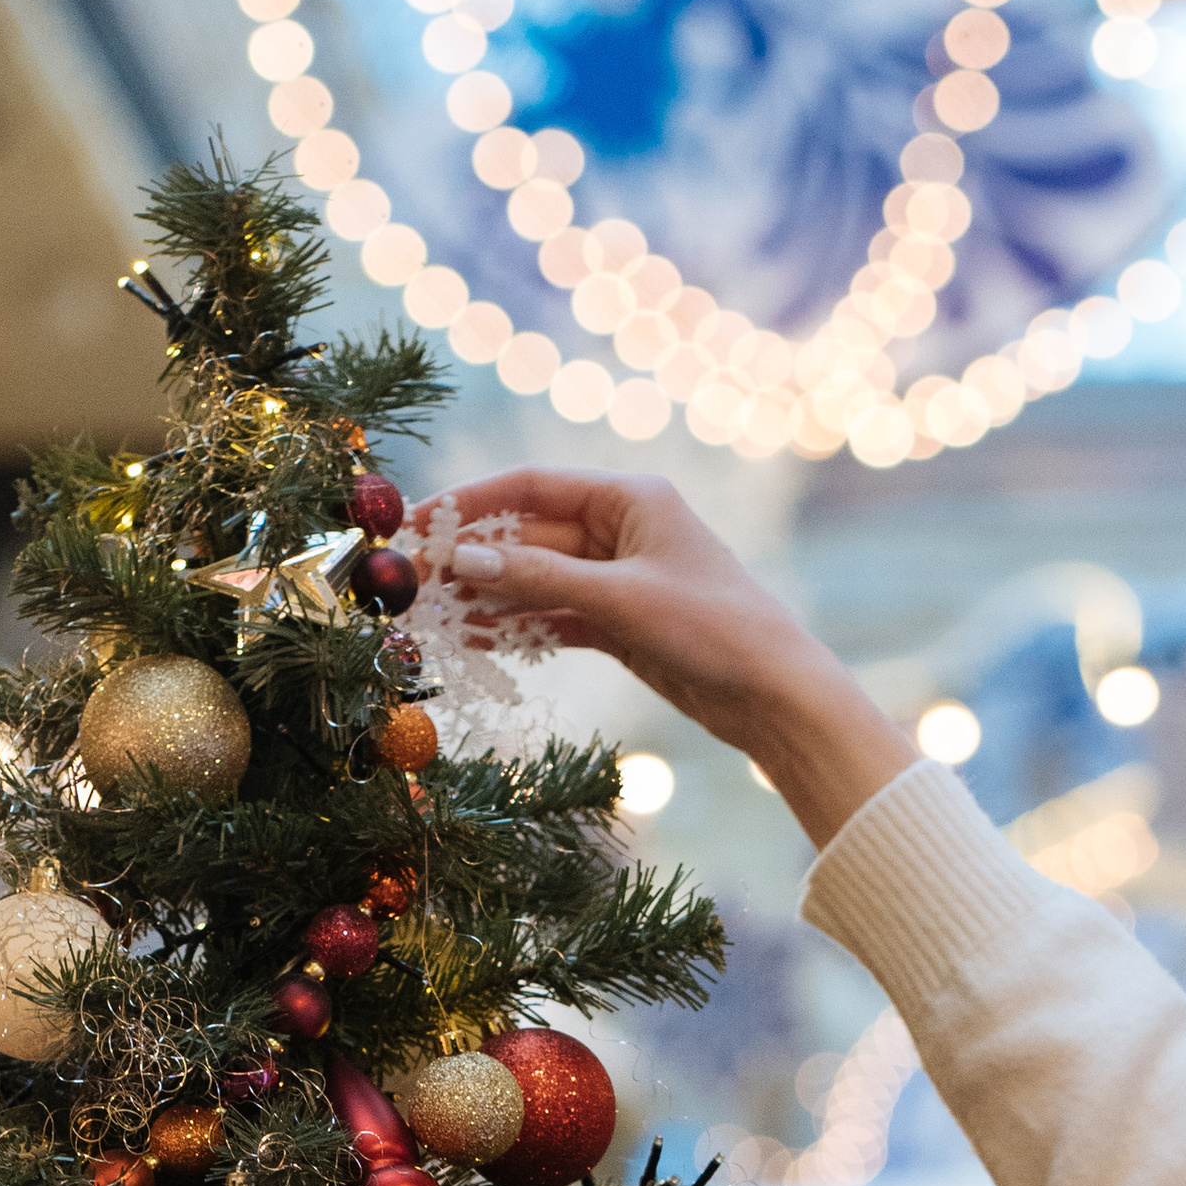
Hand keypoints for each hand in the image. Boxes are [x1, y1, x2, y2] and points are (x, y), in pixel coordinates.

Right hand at [405, 469, 916, 845]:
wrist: (776, 696)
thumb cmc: (713, 629)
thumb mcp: (620, 599)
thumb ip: (538, 579)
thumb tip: (461, 562)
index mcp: (629, 497)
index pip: (530, 489)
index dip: (468, 503)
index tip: (415, 523)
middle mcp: (622, 529)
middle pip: (528, 537)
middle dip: (471, 560)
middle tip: (410, 584)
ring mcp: (621, 578)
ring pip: (538, 580)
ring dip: (488, 597)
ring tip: (430, 616)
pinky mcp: (622, 623)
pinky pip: (557, 616)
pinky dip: (521, 627)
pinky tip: (476, 640)